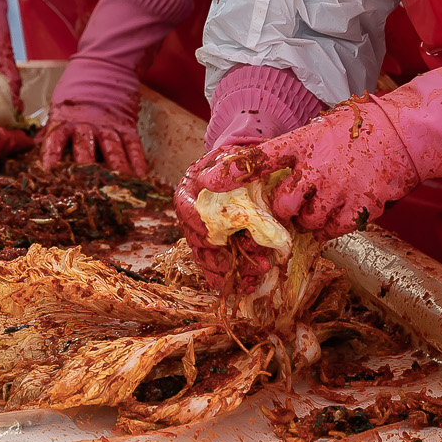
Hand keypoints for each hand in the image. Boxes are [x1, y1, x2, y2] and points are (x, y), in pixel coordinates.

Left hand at [38, 39, 149, 174]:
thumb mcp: (57, 108)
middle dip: (85, 171)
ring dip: (115, 169)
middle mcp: (86, 125)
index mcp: (64, 120)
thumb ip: (48, 130)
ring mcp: (108, 125)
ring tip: (118, 187)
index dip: (51, 157)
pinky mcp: (126, 125)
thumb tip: (31, 148)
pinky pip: (133, 145)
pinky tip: (140, 177)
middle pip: (85, 150)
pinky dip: (137, 160)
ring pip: (112, 149)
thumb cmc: (75, 92)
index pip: (55, 140)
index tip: (48, 174)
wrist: (103, 66)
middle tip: (87, 191)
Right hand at [172, 144, 290, 302]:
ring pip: (207, 259)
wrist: (245, 171)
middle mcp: (191, 216)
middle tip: (238, 263)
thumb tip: (210, 181)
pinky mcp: (218, 247)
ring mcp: (203, 234)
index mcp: (189, 191)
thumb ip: (230, 164)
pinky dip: (232, 278)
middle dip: (219, 256)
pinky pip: (219, 268)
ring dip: (229, 271)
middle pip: (197, 241)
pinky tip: (249, 285)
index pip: (185, 208)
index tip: (212, 235)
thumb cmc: (239, 162)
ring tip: (256, 274)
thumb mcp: (236, 156)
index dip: (196, 223)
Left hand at [186, 99, 419, 238]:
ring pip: (308, 222)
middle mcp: (316, 167)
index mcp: (303, 142)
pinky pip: (335, 230)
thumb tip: (271, 173)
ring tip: (327, 201)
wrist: (403, 133)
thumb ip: (296, 151)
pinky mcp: (359, 207)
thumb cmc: (359, 130)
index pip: (258, 158)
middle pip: (282, 205)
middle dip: (286, 209)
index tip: (205, 183)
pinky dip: (335, 225)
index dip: (230, 172)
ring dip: (312, 218)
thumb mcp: (320, 130)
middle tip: (298, 201)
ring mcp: (338, 189)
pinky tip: (344, 207)